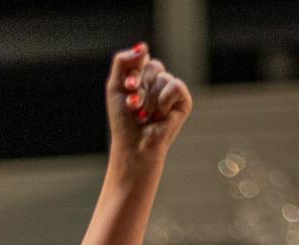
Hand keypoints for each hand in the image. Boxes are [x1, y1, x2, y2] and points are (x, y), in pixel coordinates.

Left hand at [106, 42, 192, 163]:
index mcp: (143, 76)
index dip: (134, 73)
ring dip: (148, 100)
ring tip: (144, 116)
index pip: (142, 58)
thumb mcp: (115, 86)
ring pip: (162, 77)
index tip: (127, 90)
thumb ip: (122, 61)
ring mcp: (171, 90)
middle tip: (132, 105)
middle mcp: (159, 81)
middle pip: (153, 65)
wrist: (133, 145)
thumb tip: (143, 46)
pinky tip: (159, 116)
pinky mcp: (184, 100)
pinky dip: (163, 101)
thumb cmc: (123, 120)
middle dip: (140, 86)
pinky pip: (175, 86)